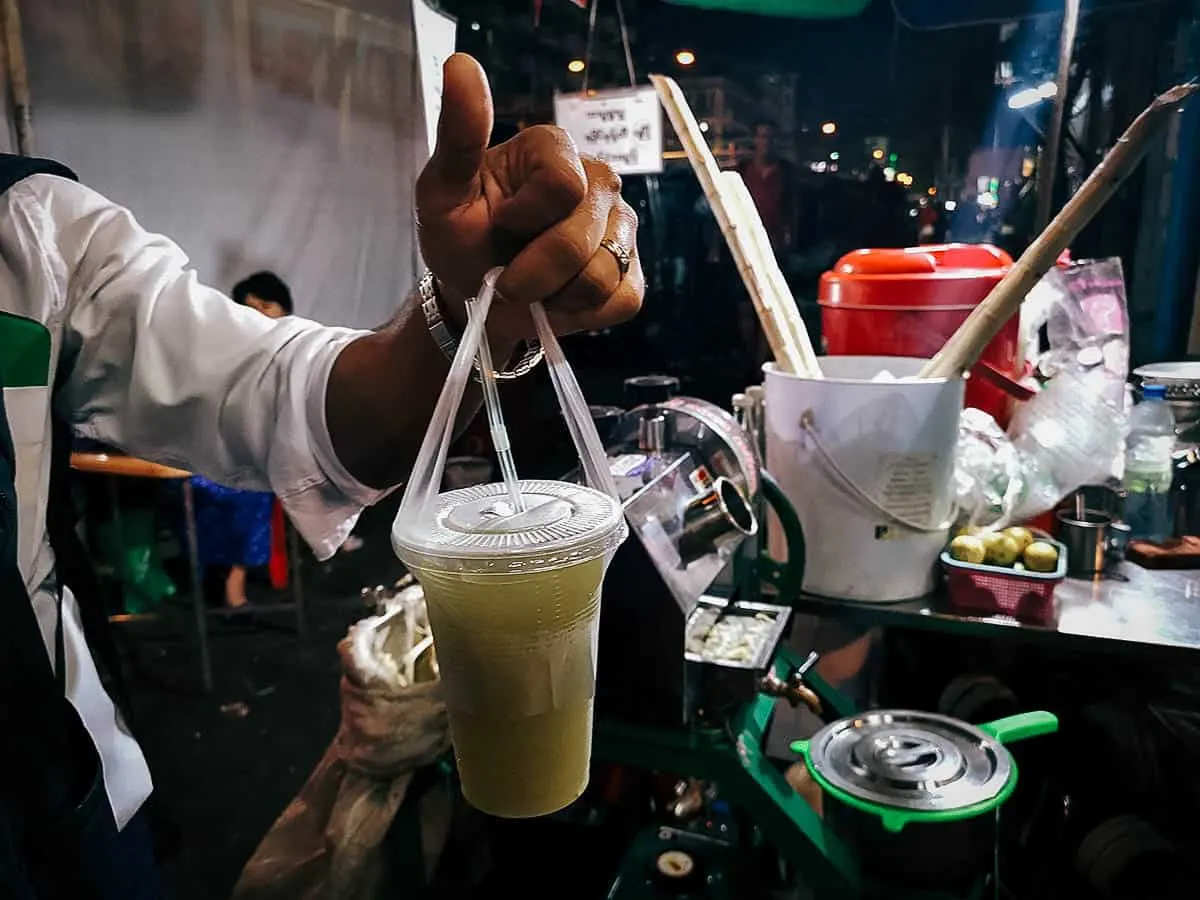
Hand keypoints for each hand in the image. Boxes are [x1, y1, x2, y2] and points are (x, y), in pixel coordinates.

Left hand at [416, 54, 643, 343]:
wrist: (474, 295)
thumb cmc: (459, 237)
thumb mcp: (442, 190)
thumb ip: (458, 134)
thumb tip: (461, 64)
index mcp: (555, 150)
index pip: (563, 186)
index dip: (523, 220)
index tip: (498, 223)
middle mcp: (599, 181)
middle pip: (581, 239)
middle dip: (532, 273)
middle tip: (506, 277)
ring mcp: (621, 228)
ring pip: (601, 276)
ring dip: (554, 297)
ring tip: (534, 287)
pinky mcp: (633, 274)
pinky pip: (621, 300)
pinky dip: (580, 315)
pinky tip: (558, 301)